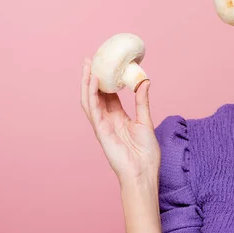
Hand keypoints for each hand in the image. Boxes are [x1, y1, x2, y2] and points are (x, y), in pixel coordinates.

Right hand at [80, 58, 160, 183]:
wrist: (143, 172)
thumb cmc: (146, 152)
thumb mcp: (146, 120)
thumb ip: (142, 101)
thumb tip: (145, 81)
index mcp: (118, 118)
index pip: (108, 95)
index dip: (105, 81)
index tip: (105, 65)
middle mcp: (107, 120)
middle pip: (96, 95)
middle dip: (92, 78)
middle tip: (90, 60)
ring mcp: (102, 126)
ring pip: (90, 100)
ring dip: (87, 83)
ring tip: (88, 66)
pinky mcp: (101, 131)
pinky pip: (94, 110)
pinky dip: (92, 95)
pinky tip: (94, 81)